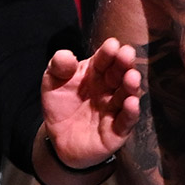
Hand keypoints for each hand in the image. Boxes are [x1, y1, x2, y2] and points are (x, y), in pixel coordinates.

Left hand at [41, 37, 141, 168]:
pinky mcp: (117, 131)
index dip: (108, 52)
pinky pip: (126, 121)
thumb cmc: (60, 105)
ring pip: (126, 95)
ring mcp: (114, 109)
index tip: (112, 45)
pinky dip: (131, 113)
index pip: (103, 60)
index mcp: (95, 73)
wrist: (58, 139)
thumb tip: (66, 55)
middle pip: (119, 74)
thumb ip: (57, 67)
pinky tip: (131, 103)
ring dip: (131, 86)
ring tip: (131, 77)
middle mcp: (108, 89)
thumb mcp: (52, 83)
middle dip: (124, 64)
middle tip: (127, 54)